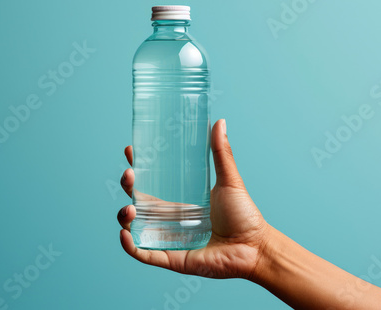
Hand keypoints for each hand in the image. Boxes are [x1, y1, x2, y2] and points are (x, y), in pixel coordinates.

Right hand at [117, 119, 270, 278]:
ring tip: (130, 207)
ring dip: (125, 216)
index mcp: (179, 202)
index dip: (137, 169)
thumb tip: (220, 122)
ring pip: (136, 227)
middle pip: (138, 202)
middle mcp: (170, 220)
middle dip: (128, 187)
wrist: (255, 246)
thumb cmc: (244, 215)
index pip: (150, 184)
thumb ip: (222, 153)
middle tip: (130, 174)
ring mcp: (169, 238)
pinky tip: (124, 233)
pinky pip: (144, 254)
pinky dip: (130, 246)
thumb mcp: (229, 180)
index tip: (130, 151)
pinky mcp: (172, 258)